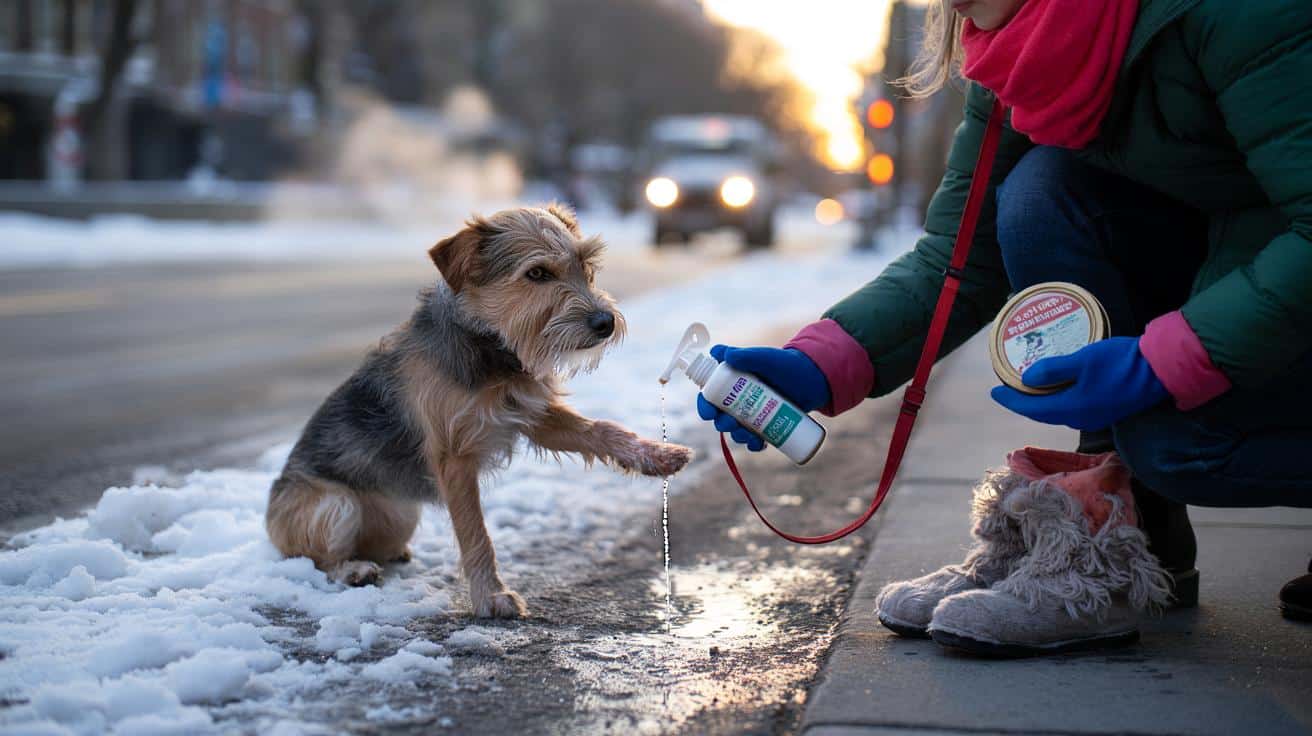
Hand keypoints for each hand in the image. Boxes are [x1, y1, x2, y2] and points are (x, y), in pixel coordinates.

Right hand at [695, 345, 829, 450]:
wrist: (814, 379)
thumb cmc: (786, 364)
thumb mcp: (765, 358)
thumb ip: (745, 355)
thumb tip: (720, 353)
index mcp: (732, 381)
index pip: (710, 394)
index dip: (705, 405)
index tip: (709, 413)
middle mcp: (739, 399)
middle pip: (721, 416)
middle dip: (722, 424)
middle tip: (731, 423)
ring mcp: (753, 413)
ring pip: (737, 430)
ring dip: (737, 436)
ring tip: (748, 435)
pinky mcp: (767, 425)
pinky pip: (755, 439)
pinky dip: (754, 445)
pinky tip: (758, 445)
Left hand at [990, 337, 1168, 430]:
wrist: (1162, 371)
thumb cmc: (1121, 363)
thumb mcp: (1083, 360)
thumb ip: (1053, 370)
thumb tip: (1027, 379)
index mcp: (1072, 408)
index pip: (1032, 409)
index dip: (1011, 400)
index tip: (994, 392)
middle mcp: (1081, 417)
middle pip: (1043, 413)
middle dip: (1022, 403)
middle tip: (1007, 390)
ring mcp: (1095, 415)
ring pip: (1058, 411)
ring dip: (1040, 402)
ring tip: (1027, 388)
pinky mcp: (1106, 408)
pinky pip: (1072, 407)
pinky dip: (1057, 399)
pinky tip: (1056, 387)